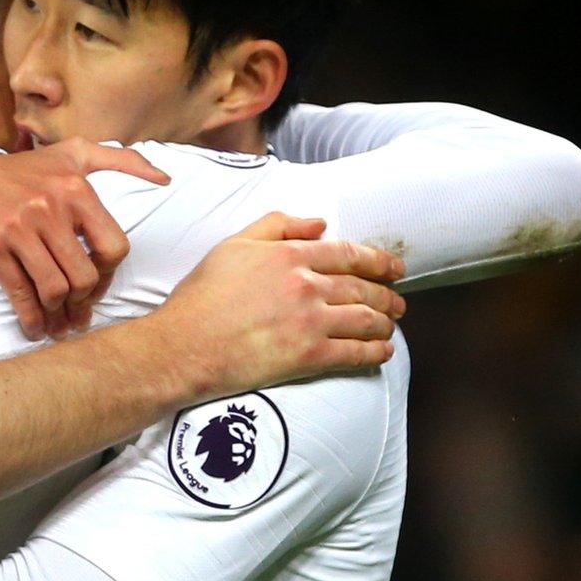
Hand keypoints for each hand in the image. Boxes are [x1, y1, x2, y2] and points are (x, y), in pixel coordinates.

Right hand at [0, 139, 169, 339]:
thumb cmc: (22, 171)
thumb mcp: (73, 153)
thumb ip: (121, 160)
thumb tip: (165, 178)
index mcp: (75, 189)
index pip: (113, 247)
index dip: (109, 275)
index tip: (96, 284)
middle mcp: (48, 208)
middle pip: (83, 276)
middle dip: (82, 301)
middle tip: (77, 312)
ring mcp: (18, 230)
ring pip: (53, 289)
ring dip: (58, 315)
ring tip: (58, 323)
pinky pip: (20, 293)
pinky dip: (30, 319)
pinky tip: (35, 329)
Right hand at [155, 212, 404, 396]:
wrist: (183, 345)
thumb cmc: (201, 297)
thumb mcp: (231, 246)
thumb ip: (276, 226)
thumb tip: (318, 223)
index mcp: (289, 255)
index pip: (348, 253)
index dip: (378, 261)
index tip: (394, 269)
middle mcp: (307, 285)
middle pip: (363, 288)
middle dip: (387, 295)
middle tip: (397, 303)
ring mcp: (311, 322)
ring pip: (366, 320)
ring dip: (385, 323)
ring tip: (389, 326)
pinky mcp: (309, 357)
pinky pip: (355, 353)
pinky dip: (375, 352)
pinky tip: (382, 352)